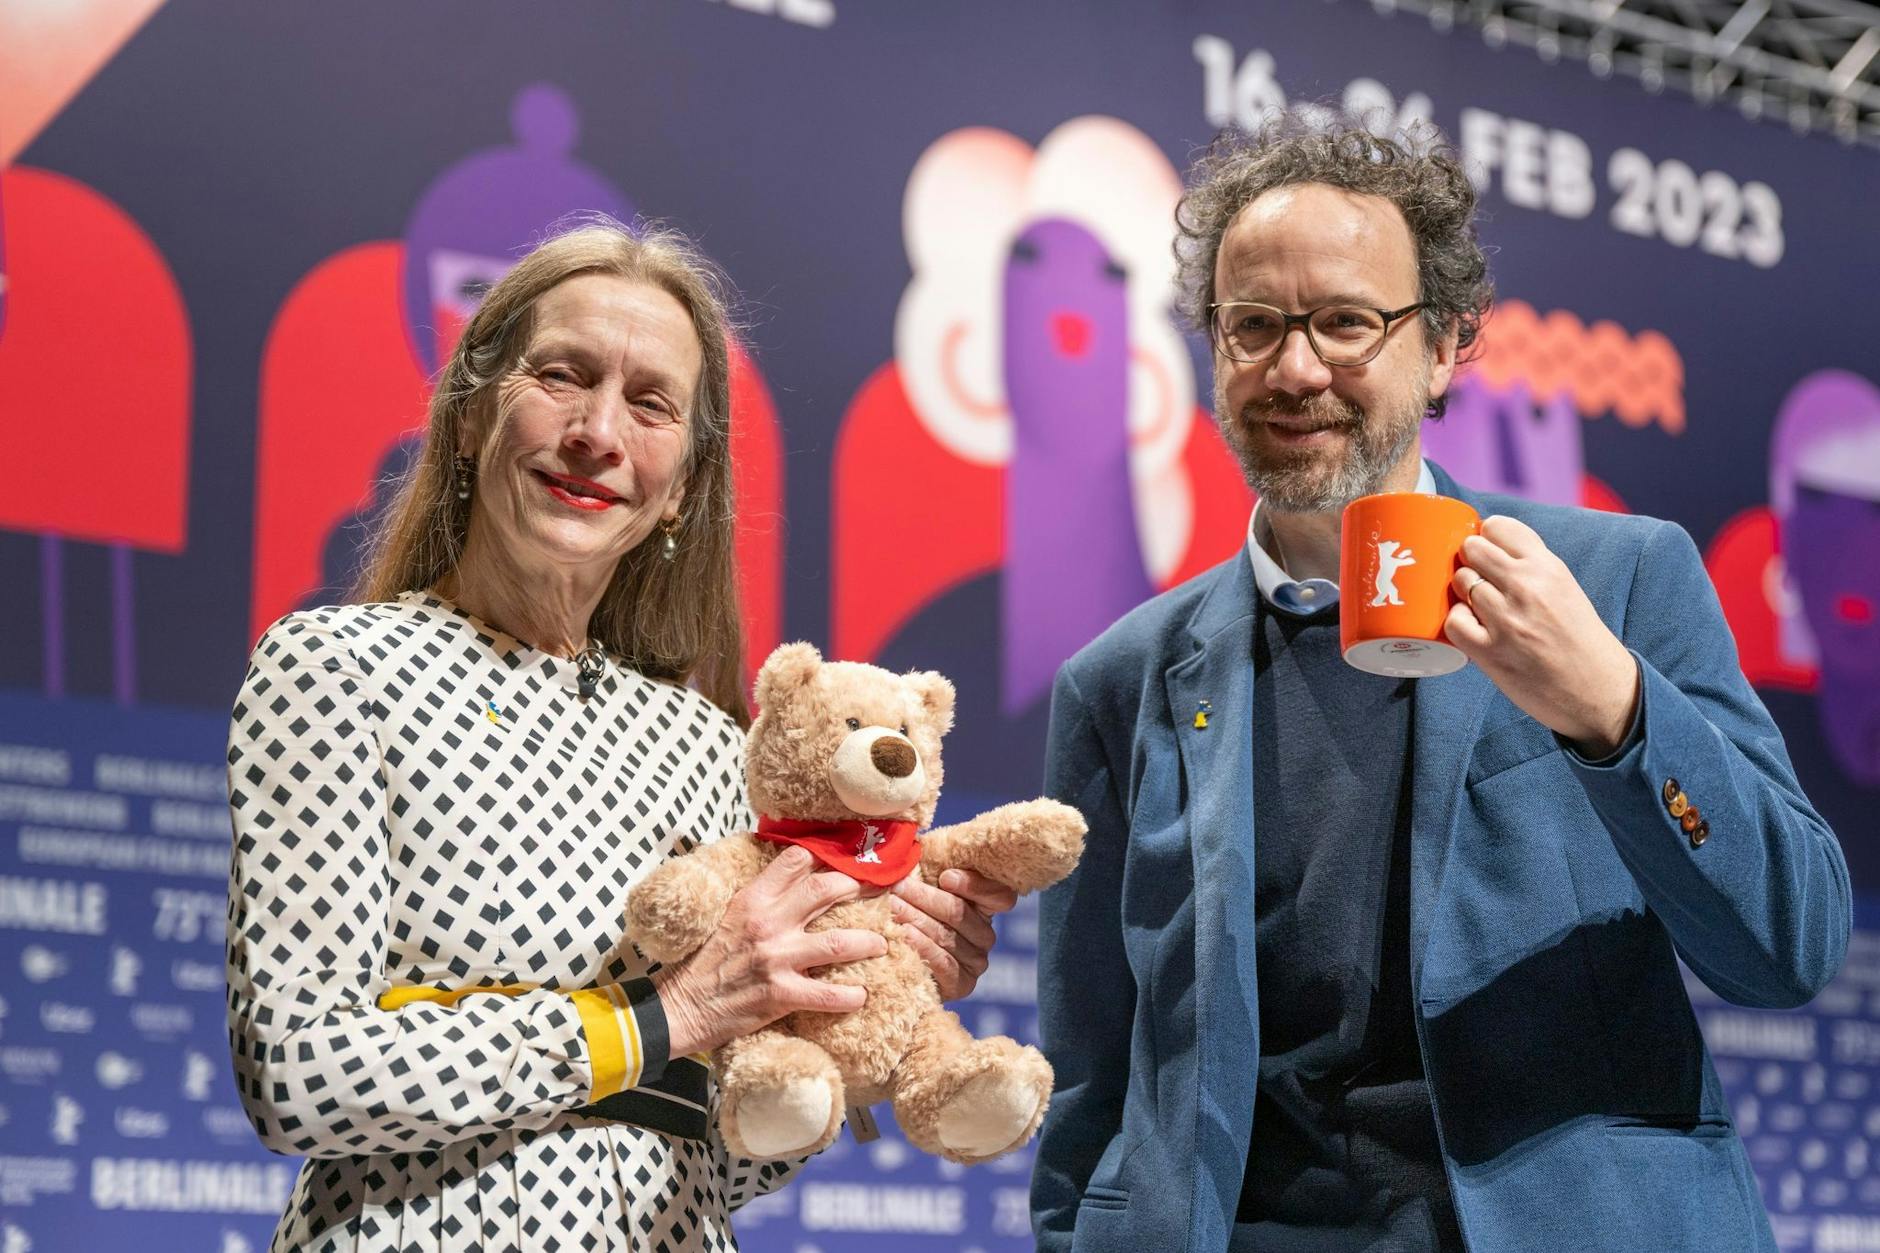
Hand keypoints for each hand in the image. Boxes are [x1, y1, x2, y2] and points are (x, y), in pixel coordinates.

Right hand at [651, 846, 887, 1057]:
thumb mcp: (728, 916)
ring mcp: (776, 959)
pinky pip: (827, 994)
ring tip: (882, 944)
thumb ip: (761, 899)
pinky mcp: (780, 994)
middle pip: (825, 891)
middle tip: (877, 893)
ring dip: (868, 943)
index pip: (795, 860)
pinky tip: (862, 995)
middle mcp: (767, 923)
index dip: (826, 855)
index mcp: (753, 899)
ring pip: (838, 943)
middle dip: (857, 888)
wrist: (682, 1007)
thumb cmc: (705, 962)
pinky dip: (850, 996)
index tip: (847, 858)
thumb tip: (793, 879)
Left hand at [890, 869, 1017, 1000]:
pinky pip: (944, 963)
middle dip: (925, 897)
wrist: (902, 965)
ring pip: (947, 935)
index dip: (975, 885)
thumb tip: (915, 842)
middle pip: (960, 913)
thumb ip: (929, 868)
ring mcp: (976, 961)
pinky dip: (922, 947)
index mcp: (984, 907)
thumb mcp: (924, 888)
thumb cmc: (913, 915)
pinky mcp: (963, 984)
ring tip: (892, 907)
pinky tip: (905, 935)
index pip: (1000, 895)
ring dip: (916, 919)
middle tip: (898, 887)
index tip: (946, 877)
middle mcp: (986, 935)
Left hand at [1444, 515, 1640, 757]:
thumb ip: (1531, 566)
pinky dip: (1458, 623)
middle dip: (1469, 561)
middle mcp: (1527, 587)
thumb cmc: (1578, 639)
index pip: (1498, 527)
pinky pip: (1453, 621)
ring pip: (1460, 581)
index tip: (1488, 552)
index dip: (1485, 538)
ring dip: (1463, 593)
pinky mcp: (1491, 651)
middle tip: (1479, 580)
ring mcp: (1507, 619)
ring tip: (1480, 608)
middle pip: (1471, 549)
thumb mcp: (1564, 588)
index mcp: (1548, 567)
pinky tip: (1473, 629)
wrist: (1598, 691)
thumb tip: (1486, 544)